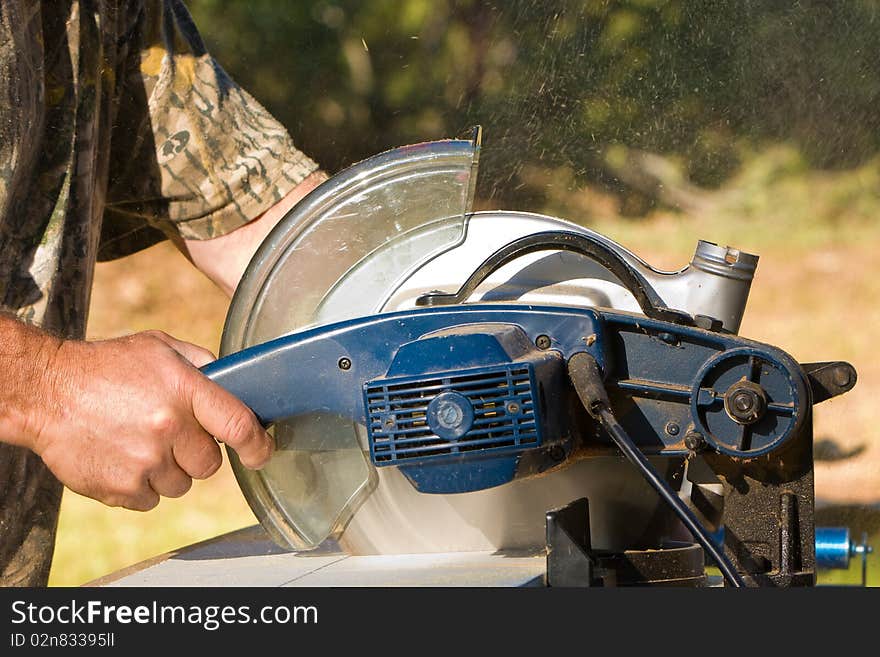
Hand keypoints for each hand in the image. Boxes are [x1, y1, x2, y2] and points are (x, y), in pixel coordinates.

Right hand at [29, 330, 273, 510]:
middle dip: (197, 453)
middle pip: (210, 464)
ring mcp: (144, 462)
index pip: (238, 425)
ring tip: (141, 442)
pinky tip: (124, 458)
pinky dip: (142, 486)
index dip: (257, 445)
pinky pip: (151, 500)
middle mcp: (168, 428)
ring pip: (182, 485)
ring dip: (169, 470)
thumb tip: (232, 381)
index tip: (261, 453)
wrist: (46, 392)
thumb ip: (200, 363)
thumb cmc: (106, 367)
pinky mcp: (121, 488)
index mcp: (184, 391)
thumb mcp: (159, 347)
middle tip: (171, 434)